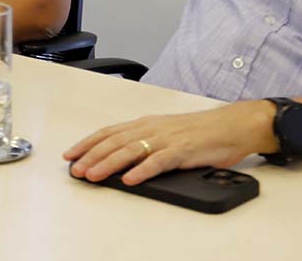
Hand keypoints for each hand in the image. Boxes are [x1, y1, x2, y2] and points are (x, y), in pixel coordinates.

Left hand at [63, 102, 274, 184]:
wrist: (231, 126)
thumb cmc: (199, 132)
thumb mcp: (166, 133)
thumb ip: (145, 143)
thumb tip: (121, 160)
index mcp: (146, 123)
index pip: (109, 132)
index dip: (88, 143)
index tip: (71, 154)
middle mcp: (152, 128)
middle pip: (115, 141)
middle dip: (92, 155)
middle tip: (75, 169)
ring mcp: (166, 138)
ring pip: (131, 150)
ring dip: (109, 163)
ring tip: (93, 175)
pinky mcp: (182, 150)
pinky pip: (158, 161)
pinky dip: (142, 170)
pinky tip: (130, 179)